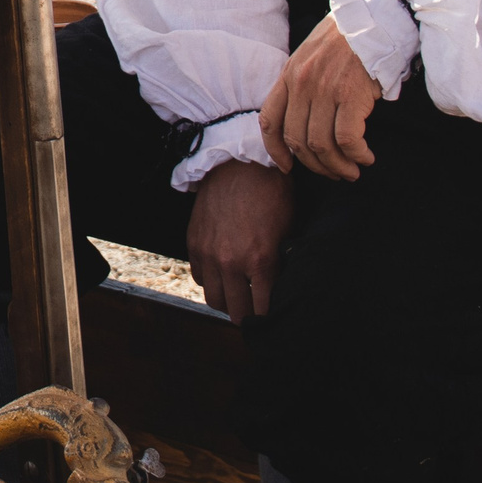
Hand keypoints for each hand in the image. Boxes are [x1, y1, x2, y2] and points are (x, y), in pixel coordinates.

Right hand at [187, 159, 294, 320]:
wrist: (242, 164)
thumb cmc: (273, 195)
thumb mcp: (287, 233)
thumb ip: (280, 264)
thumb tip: (280, 289)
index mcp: (260, 262)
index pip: (262, 311)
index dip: (268, 318)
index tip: (272, 319)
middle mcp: (231, 262)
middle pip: (236, 313)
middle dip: (248, 316)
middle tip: (255, 311)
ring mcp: (209, 253)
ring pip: (214, 299)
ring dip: (227, 301)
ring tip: (237, 295)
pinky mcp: (194, 242)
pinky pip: (200, 277)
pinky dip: (211, 280)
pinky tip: (223, 272)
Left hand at [259, 15, 382, 180]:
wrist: (375, 17)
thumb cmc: (347, 40)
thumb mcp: (311, 56)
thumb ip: (302, 83)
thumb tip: (304, 120)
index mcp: (289, 75)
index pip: (269, 120)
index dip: (275, 150)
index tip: (287, 167)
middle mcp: (301, 83)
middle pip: (296, 140)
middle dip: (314, 165)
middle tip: (333, 173)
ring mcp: (325, 89)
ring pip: (320, 145)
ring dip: (337, 166)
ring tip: (352, 171)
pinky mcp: (351, 94)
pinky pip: (347, 139)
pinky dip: (356, 155)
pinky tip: (366, 157)